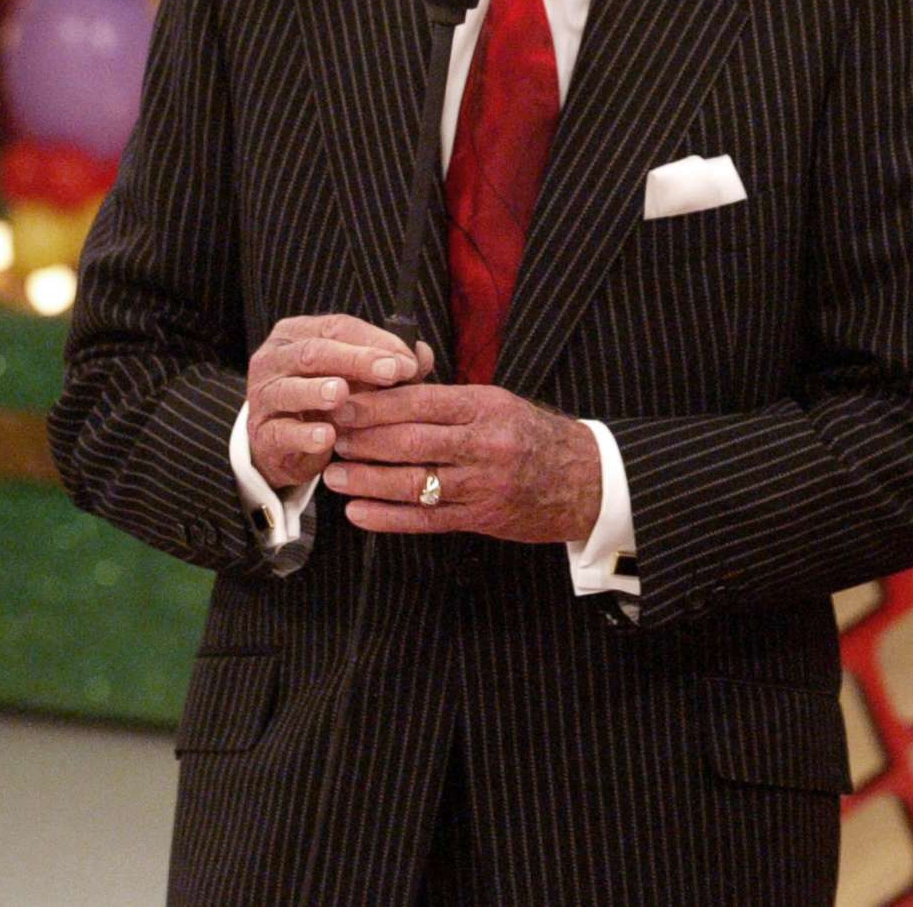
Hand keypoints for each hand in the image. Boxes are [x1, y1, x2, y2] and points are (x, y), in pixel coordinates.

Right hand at [243, 314, 433, 487]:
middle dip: (356, 361)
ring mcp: (263, 397)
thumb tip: (422, 354)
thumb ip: (390, 365)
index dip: (374, 342)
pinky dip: (304, 435)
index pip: (337, 327)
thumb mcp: (359, 378)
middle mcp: (275, 359)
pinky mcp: (261, 435)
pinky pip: (281, 432)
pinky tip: (327, 436)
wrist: (287, 446)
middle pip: (314, 353)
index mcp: (299, 334)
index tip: (407, 360)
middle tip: (390, 372)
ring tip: (342, 394)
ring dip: (318, 391)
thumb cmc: (328, 401)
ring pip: (289, 388)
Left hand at [323, 383, 600, 542]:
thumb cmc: (534, 436)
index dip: (374, 405)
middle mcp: (483, 443)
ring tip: (334, 476)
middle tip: (328, 438)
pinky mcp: (481, 518)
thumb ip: (450, 401)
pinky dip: (388, 518)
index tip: (340, 403)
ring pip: (412, 482)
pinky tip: (358, 513)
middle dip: (362, 440)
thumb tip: (391, 392)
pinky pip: (426, 519)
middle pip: (409, 440)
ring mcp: (482, 484)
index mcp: (485, 406)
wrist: (584, 480)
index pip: (419, 402)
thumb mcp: (499, 403)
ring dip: (367, 480)